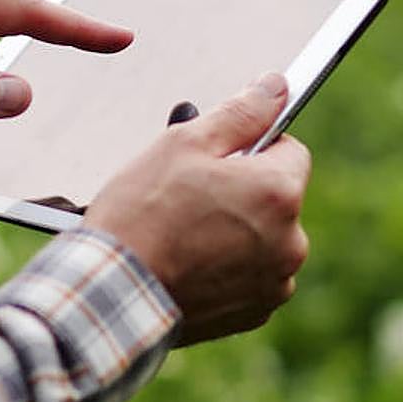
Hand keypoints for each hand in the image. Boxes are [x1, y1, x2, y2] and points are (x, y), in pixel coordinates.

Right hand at [83, 73, 311, 346]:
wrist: (112, 290)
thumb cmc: (141, 213)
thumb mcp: (184, 144)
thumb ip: (239, 113)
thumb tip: (276, 87)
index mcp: (279, 192)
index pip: (289, 152)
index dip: (250, 149)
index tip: (216, 160)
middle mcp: (290, 242)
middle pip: (275, 199)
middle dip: (240, 193)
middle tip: (188, 197)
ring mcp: (273, 283)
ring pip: (262, 240)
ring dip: (234, 233)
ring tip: (181, 234)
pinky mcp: (252, 314)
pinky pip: (247, 279)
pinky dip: (224, 271)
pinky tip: (185, 264)